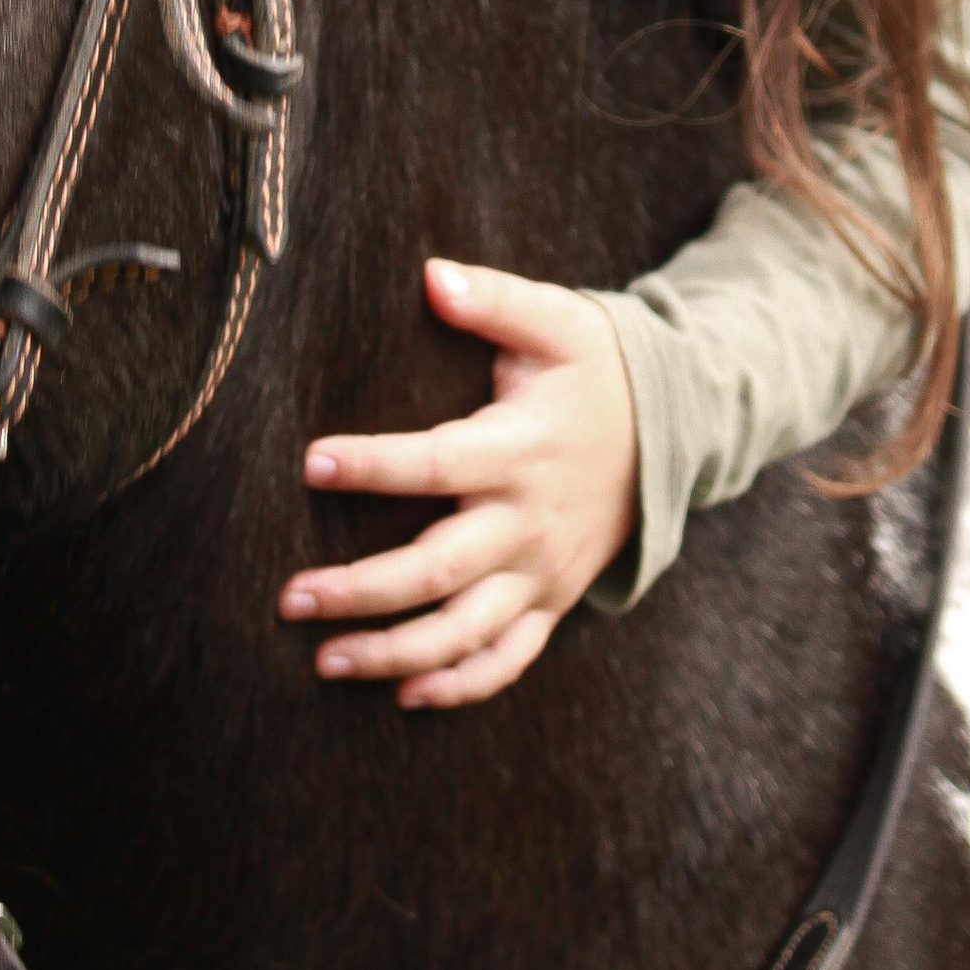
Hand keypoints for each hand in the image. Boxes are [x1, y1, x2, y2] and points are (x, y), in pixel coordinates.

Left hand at [277, 260, 637, 707]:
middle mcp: (528, 523)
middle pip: (438, 572)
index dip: (375, 464)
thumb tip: (431, 274)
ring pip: (465, 632)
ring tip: (324, 661)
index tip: (311, 462)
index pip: (437, 464)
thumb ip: (494, 300)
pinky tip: (404, 695)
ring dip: (394, 654)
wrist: (677, 432)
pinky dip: (460, 685)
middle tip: (292, 598)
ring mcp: (542, 571)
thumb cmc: (598, 371)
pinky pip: (508, 658)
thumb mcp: (558, 322)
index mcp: (520, 451)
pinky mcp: (553, 600)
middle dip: (362, 591)